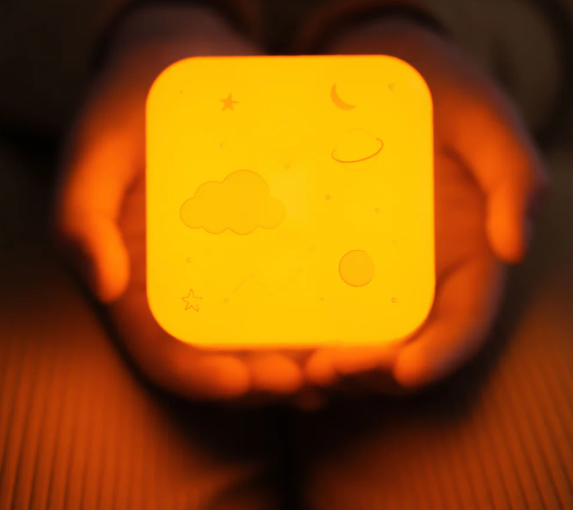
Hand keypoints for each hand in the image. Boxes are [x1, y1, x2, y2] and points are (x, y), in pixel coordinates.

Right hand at [55, 5, 303, 400]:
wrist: (179, 64)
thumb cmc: (129, 111)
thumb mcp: (96, 154)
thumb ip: (83, 217)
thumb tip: (103, 287)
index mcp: (139, 284)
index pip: (163, 352)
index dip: (201, 377)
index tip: (246, 383)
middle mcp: (184, 287)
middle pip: (221, 355)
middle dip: (262, 379)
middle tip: (307, 380)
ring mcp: (226, 268)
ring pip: (260, 334)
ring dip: (295, 362)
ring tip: (337, 368)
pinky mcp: (263, 242)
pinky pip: (288, 287)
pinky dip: (313, 315)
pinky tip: (347, 323)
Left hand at [305, 19, 548, 390]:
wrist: (377, 69)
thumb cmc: (439, 94)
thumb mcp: (484, 122)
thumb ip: (513, 179)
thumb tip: (512, 248)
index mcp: (465, 259)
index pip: (461, 323)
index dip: (440, 354)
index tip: (407, 370)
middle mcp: (419, 277)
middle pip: (403, 345)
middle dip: (371, 370)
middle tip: (329, 371)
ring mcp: (371, 271)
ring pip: (358, 337)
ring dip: (332, 362)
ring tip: (298, 367)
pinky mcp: (329, 256)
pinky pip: (318, 303)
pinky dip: (304, 329)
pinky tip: (276, 336)